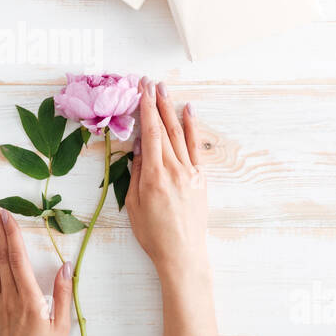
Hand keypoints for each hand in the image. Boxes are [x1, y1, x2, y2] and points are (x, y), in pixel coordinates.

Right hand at [126, 78, 209, 286]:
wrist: (183, 254)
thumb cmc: (153, 234)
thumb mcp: (134, 204)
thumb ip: (137, 172)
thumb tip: (139, 145)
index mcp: (154, 176)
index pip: (150, 133)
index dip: (145, 109)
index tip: (141, 90)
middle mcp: (174, 170)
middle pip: (164, 128)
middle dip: (156, 103)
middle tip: (150, 82)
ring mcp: (190, 173)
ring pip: (180, 134)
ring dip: (171, 110)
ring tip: (165, 90)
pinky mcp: (200, 179)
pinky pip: (196, 148)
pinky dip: (193, 128)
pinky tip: (189, 111)